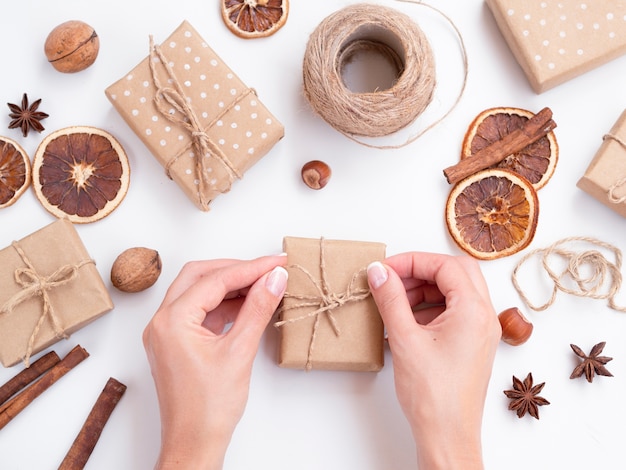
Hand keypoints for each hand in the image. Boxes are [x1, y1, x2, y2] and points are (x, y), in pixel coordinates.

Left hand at [143, 255, 287, 469]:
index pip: (215, 280)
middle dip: (236, 269)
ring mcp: (167, 332)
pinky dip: (224, 304)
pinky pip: (200, 311)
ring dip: (230, 286)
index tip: (277, 262)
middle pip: (200, 276)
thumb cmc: (209, 409)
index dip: (251, 268)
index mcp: (171, 321)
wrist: (194, 444)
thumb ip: (257, 309)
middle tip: (268, 268)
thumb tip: (274, 278)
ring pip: (199, 291)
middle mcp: (162, 322)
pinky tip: (248, 304)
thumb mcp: (240, 352)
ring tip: (263, 285)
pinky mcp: (176, 342)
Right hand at [367, 253, 500, 469]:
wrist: (447, 436)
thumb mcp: (404, 339)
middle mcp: (484, 317)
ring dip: (426, 288)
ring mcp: (481, 331)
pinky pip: (454, 311)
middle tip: (392, 278)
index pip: (445, 266)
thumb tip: (378, 272)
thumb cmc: (433, 396)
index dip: (412, 262)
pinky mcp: (472, 343)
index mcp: (474, 311)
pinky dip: (431, 306)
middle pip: (456, 272)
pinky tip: (407, 319)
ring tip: (395, 300)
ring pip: (456, 291)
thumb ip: (390, 299)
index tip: (385, 269)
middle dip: (422, 270)